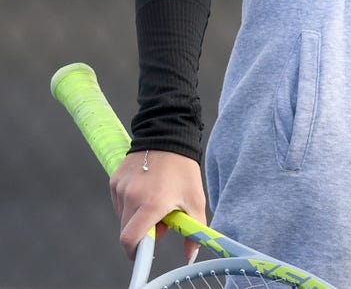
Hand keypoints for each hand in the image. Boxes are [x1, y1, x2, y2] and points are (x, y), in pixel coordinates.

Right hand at [109, 149, 204, 263]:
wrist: (168, 136)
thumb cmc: (184, 169)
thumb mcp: (195, 200)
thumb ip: (194, 231)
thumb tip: (190, 256)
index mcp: (152, 204)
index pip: (130, 240)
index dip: (135, 252)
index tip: (142, 254)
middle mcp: (132, 197)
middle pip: (126, 231)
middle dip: (141, 234)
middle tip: (160, 221)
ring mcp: (121, 188)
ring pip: (122, 217)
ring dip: (136, 217)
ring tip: (154, 201)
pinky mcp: (114, 181)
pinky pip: (118, 203)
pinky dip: (129, 204)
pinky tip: (145, 190)